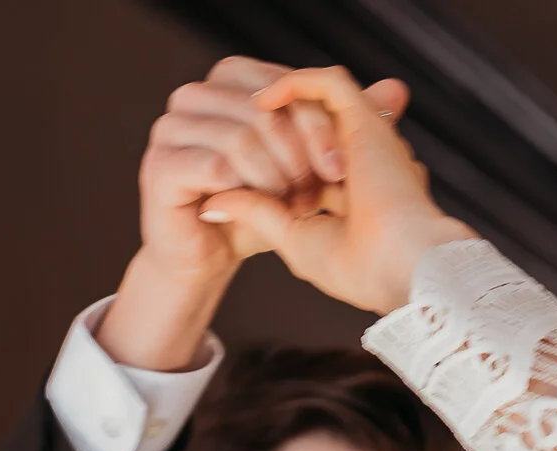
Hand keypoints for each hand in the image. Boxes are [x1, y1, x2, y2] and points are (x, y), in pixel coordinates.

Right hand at [102, 58, 412, 368]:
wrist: (212, 261)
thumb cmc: (262, 211)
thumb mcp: (315, 165)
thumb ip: (348, 123)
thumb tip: (396, 89)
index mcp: (234, 82)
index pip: (288, 84)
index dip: (318, 127)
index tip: (339, 172)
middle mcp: (199, 95)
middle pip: (266, 107)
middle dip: (299, 156)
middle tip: (314, 195)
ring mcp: (172, 127)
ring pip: (242, 134)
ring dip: (275, 178)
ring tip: (290, 207)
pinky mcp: (159, 167)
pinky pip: (214, 164)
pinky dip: (247, 191)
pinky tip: (259, 211)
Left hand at [200, 66, 475, 315]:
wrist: (401, 269)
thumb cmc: (359, 268)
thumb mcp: (293, 239)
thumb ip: (257, 213)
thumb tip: (210, 204)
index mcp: (350, 193)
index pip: (304, 160)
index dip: (266, 161)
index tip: (226, 172)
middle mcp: (361, 161)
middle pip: (309, 128)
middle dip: (268, 131)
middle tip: (224, 137)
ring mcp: (367, 139)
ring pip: (317, 103)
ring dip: (279, 110)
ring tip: (238, 116)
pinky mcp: (368, 121)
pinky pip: (329, 83)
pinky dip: (294, 85)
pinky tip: (260, 101)